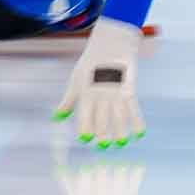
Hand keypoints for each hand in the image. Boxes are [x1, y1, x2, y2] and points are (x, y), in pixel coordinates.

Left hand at [54, 17, 146, 148]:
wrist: (110, 47)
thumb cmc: (89, 67)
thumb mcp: (75, 82)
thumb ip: (68, 102)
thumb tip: (56, 119)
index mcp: (85, 93)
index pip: (84, 116)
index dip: (84, 129)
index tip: (85, 141)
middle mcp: (100, 95)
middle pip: (101, 119)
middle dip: (102, 135)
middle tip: (102, 147)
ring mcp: (116, 93)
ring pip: (118, 117)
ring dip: (120, 132)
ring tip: (120, 143)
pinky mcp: (130, 90)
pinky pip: (134, 110)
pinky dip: (137, 122)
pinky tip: (139, 134)